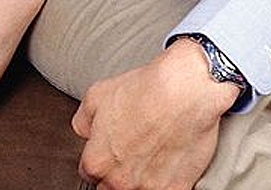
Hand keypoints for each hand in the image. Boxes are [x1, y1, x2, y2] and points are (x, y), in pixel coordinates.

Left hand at [72, 39, 240, 189]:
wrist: (186, 91)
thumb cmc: (146, 90)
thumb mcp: (97, 95)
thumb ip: (83, 121)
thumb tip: (86, 132)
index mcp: (97, 162)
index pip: (91, 173)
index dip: (104, 158)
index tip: (114, 150)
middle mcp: (119, 181)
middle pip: (112, 187)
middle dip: (120, 172)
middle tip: (135, 151)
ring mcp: (148, 188)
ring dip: (143, 179)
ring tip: (155, 156)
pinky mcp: (176, 189)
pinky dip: (169, 181)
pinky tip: (172, 162)